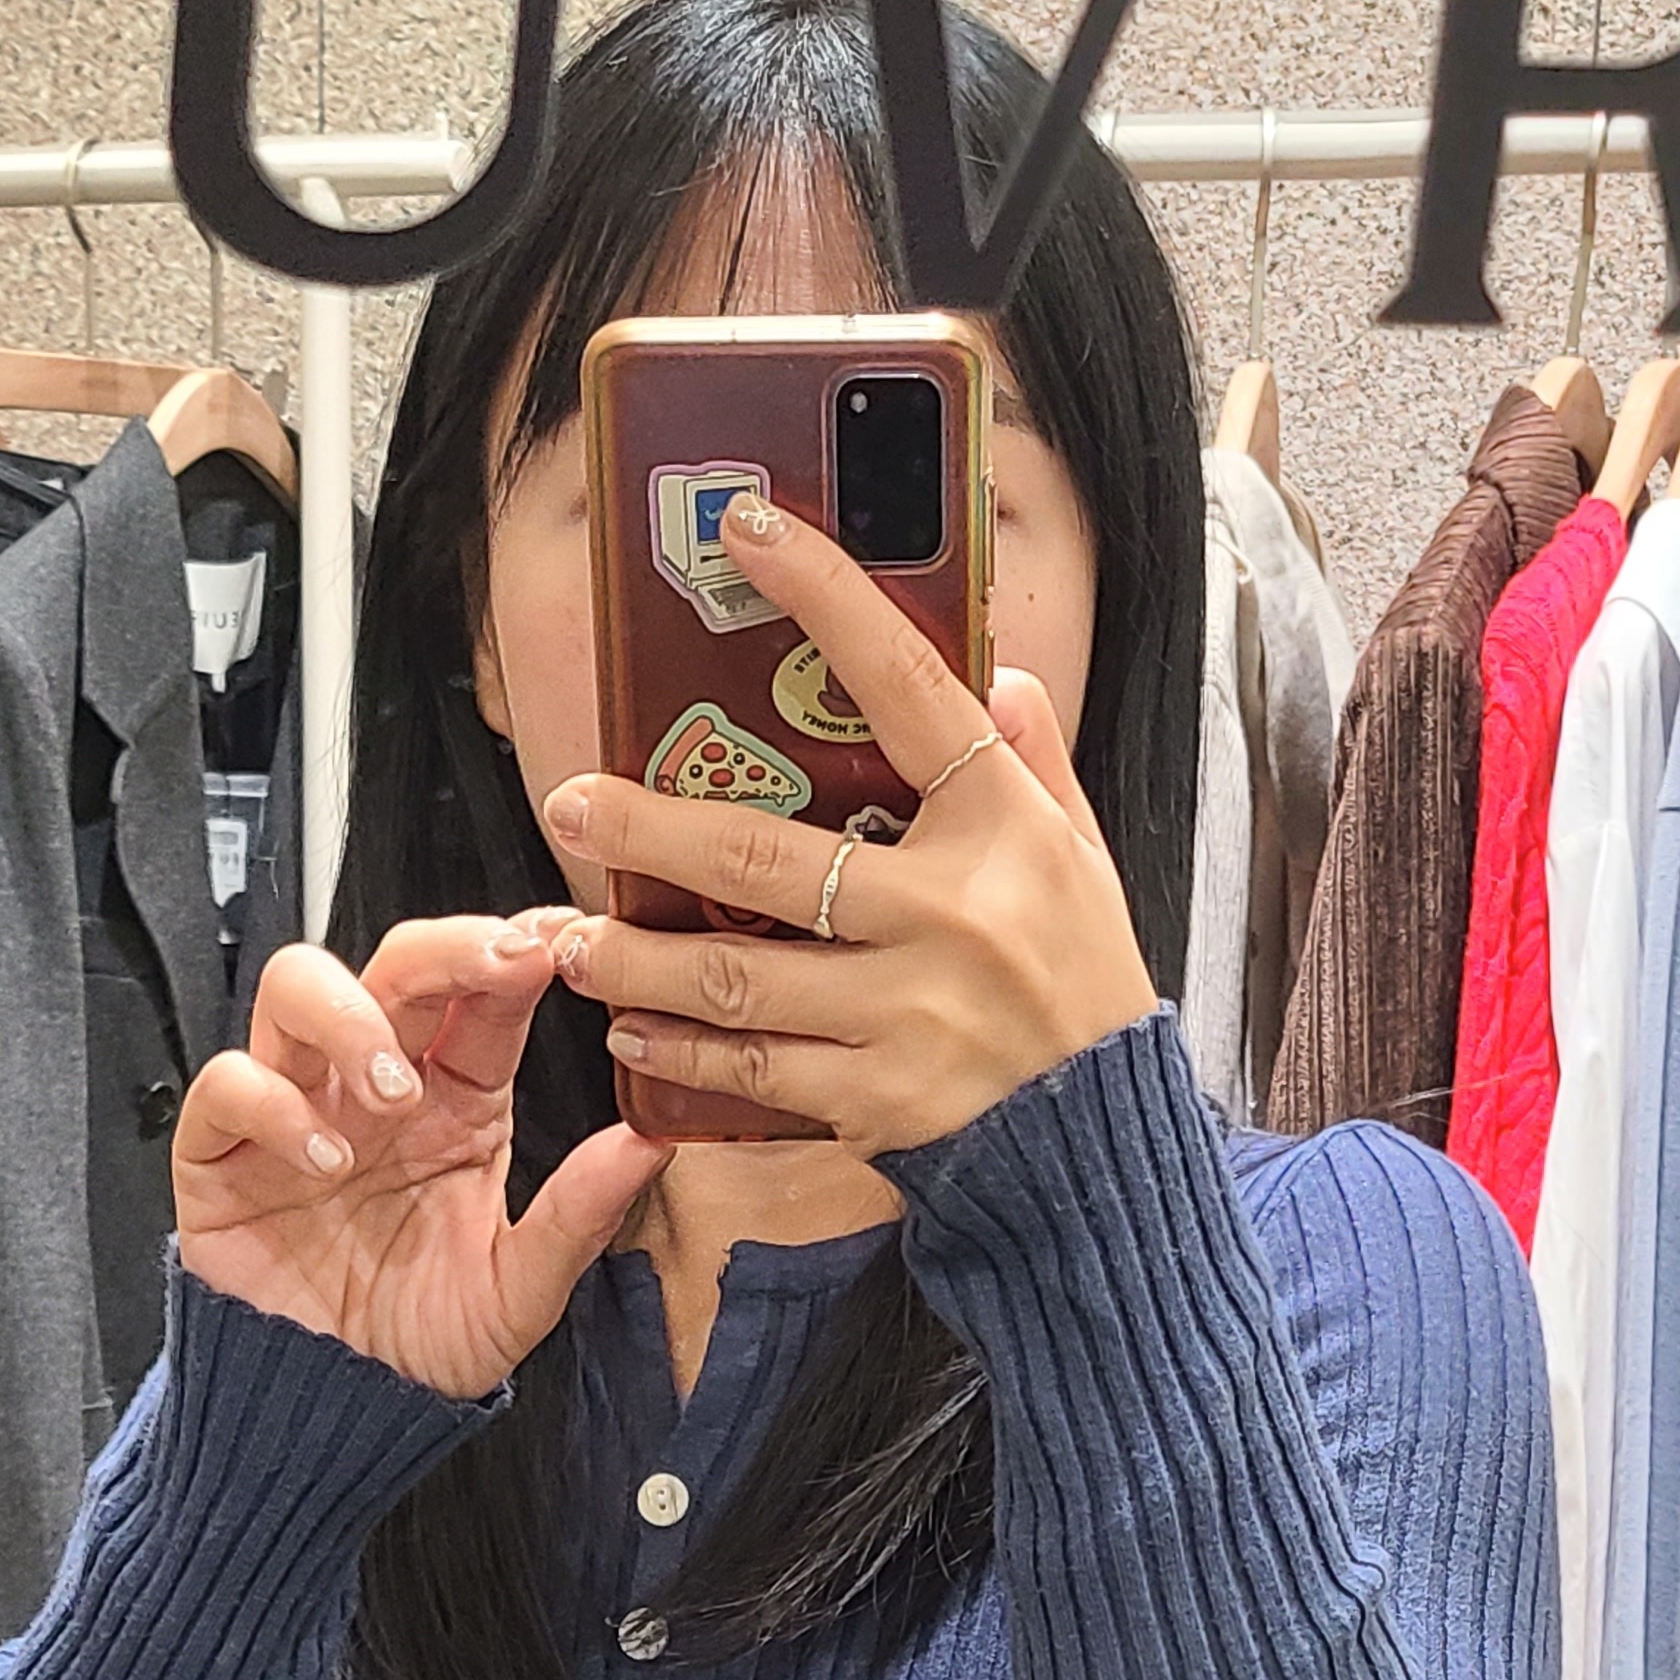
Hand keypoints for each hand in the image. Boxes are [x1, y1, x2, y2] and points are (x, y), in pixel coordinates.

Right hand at [170, 917, 670, 1398]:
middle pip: (395, 965)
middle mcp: (375, 1088)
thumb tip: (653, 1141)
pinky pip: (229, 1085)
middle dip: (445, 949)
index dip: (514, 953)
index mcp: (457, 1104)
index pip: (483, 998)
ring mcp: (296, 1108)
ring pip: (297, 988)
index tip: (557, 941)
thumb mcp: (521, 1291)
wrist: (340, 1416)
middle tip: (494, 966)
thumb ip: (578, 1215)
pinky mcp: (223, 1153)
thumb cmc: (422, 1344)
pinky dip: (274, 1104)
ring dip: (349, 1016)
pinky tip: (324, 1158)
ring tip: (393, 1090)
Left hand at [537, 492, 1158, 1157]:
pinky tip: (631, 1039)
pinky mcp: (876, 1100)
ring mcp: (907, 1014)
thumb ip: (1036, 761)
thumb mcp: (1084, 859)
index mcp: (1002, 828)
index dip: (828, 600)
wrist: (1107, 1147)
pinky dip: (681, 1058)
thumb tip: (998, 670)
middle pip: (766, 861)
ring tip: (575, 942)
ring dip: (637, 963)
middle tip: (571, 805)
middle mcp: (948, 915)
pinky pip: (754, 1074)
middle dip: (650, 831)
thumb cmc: (1088, 990)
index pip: (907, 689)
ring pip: (737, 980)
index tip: (750, 533)